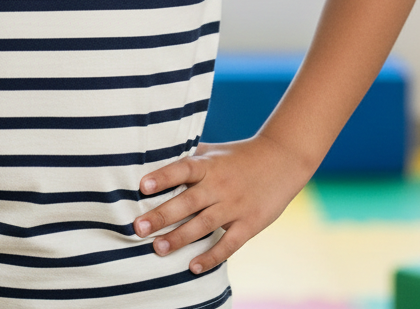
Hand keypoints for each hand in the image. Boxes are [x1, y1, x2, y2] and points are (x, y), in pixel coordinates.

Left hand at [134, 135, 312, 273]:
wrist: (281, 160)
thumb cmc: (239, 156)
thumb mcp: (214, 151)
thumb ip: (189, 158)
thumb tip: (155, 158)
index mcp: (209, 165)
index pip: (183, 169)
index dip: (163, 177)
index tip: (142, 186)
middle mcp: (220, 185)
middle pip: (188, 202)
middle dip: (162, 215)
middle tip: (138, 227)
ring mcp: (235, 206)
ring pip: (203, 225)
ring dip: (179, 238)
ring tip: (158, 248)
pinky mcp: (249, 224)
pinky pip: (228, 244)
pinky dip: (211, 257)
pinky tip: (193, 267)